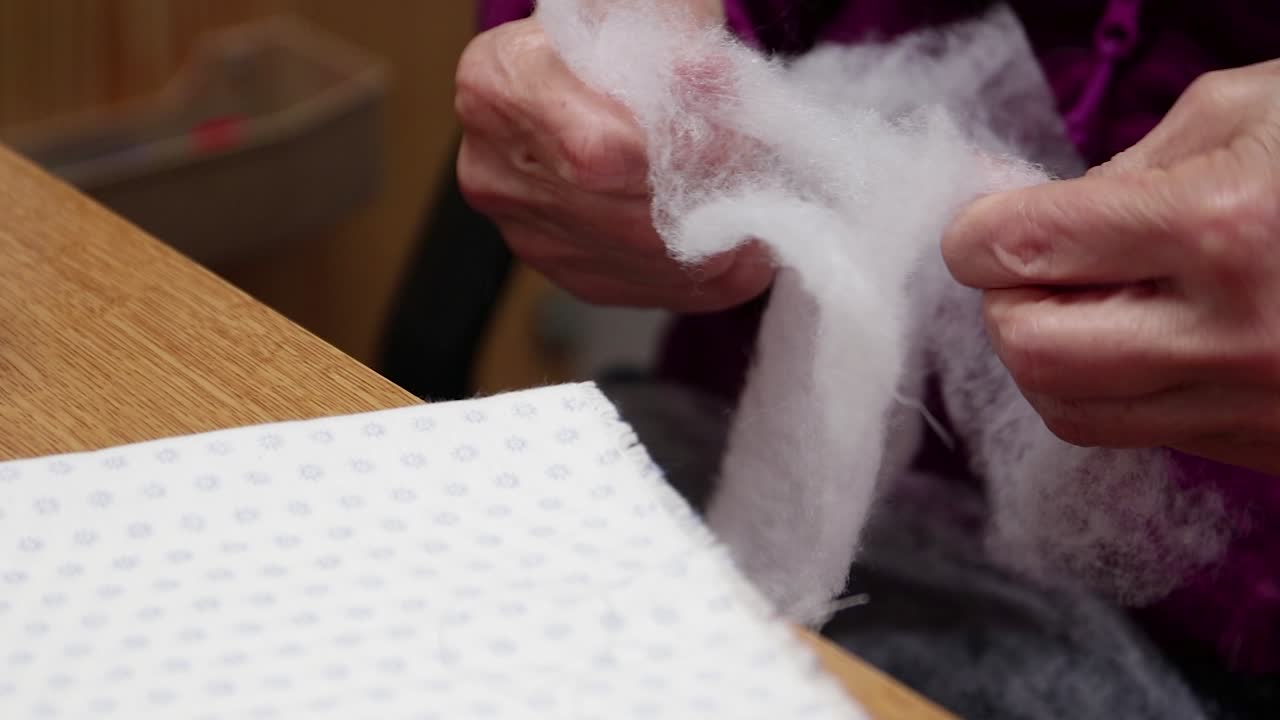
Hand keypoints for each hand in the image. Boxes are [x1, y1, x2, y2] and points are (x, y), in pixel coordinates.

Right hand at [453, 10, 771, 311]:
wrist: (595, 68)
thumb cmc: (619, 33)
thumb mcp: (652, 12)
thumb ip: (681, 45)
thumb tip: (713, 86)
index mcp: (499, 82)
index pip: (597, 153)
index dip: (681, 155)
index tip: (736, 139)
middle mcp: (495, 165)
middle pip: (624, 216)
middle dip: (709, 198)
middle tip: (759, 172)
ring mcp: (523, 227)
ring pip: (643, 259)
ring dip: (718, 241)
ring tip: (751, 202)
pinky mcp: (560, 268)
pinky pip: (646, 289)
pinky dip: (706, 274)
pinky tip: (734, 244)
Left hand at [943, 59, 1279, 473]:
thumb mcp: (1262, 109)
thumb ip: (1136, 161)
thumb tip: (1047, 214)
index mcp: (1224, 229)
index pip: (1021, 251)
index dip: (972, 233)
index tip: (980, 223)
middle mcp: (1233, 336)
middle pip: (1029, 352)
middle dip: (1004, 302)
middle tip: (1030, 264)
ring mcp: (1255, 407)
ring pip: (1070, 413)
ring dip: (1045, 356)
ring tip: (1080, 303)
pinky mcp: (1268, 449)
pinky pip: (1142, 433)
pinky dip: (1109, 389)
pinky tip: (1143, 339)